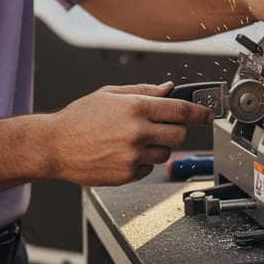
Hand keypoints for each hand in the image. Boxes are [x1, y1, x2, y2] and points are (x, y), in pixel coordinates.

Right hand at [45, 82, 212, 185]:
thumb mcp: (110, 94)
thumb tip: (168, 89)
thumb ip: (142, 91)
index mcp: (135, 107)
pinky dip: (142, 161)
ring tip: (133, 140)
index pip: (180, 109)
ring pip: (165, 152)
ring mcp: (133, 155)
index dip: (200, 112)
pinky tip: (123, 153)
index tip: (209, 115)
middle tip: (161, 126)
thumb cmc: (79, 118)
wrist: (54, 146)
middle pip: (179, 134)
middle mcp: (137, 132)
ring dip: (158, 146)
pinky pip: (149, 168)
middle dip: (176, 129)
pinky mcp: (128, 174)